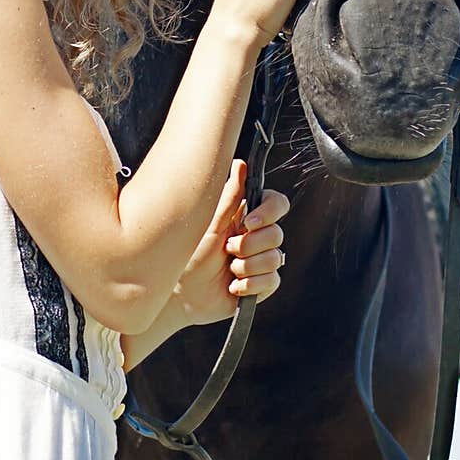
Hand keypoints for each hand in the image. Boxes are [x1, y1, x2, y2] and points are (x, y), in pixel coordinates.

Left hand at [171, 158, 289, 325]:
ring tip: (228, 269)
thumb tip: (240, 164)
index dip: (269, 212)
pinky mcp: (262, 284)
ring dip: (247, 266)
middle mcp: (256, 237)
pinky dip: (250, 284)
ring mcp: (260, 261)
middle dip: (250, 245)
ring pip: (275, 258)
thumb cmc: (189, 254)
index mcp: (246, 217)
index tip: (248, 222)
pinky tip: (233, 286)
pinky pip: (272, 280)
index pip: (276, 204)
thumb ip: (229, 196)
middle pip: (277, 233)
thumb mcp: (208, 222)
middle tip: (228, 250)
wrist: (182, 294)